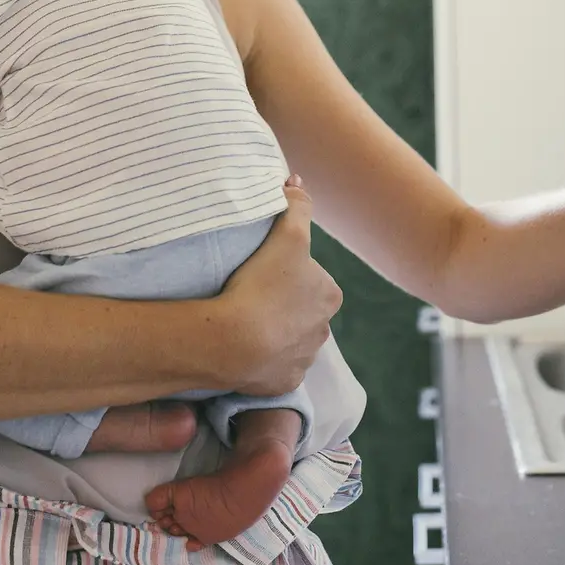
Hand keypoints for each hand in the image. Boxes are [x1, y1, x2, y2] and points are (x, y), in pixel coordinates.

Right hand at [216, 177, 341, 396]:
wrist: (235, 342)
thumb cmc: (264, 283)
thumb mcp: (287, 233)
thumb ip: (296, 205)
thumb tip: (297, 182)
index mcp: (330, 296)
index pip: (312, 278)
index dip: (288, 271)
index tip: (265, 270)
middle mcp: (324, 330)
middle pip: (302, 309)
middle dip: (283, 303)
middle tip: (251, 293)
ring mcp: (302, 359)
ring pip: (288, 338)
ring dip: (271, 330)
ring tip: (242, 319)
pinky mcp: (282, 382)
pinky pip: (272, 366)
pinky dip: (261, 358)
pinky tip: (242, 346)